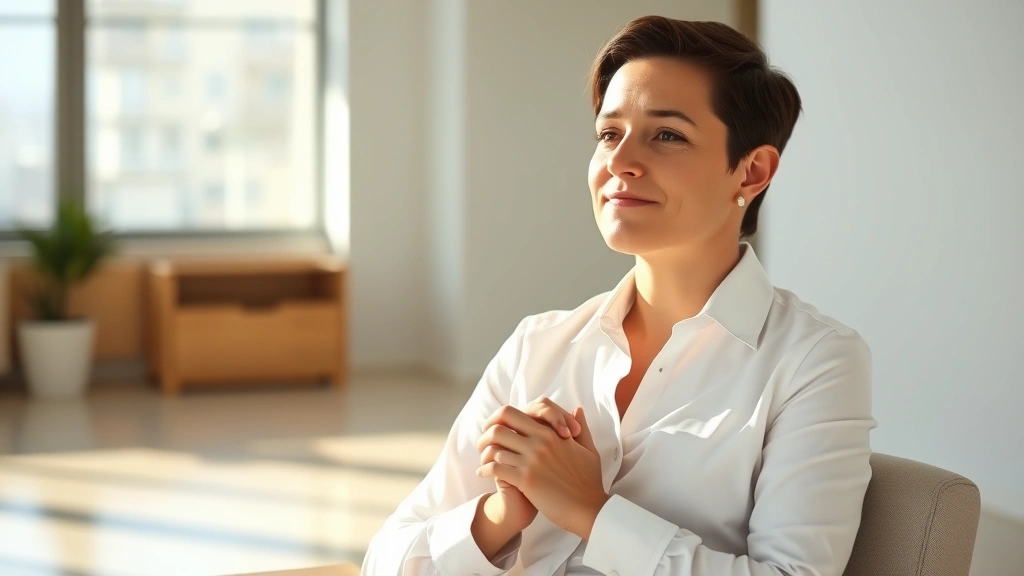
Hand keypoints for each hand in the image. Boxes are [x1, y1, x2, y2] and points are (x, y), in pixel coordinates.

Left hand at [477, 406, 608, 538]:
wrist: (589, 508)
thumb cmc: (589, 482)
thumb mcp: (588, 450)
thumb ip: (582, 428)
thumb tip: (577, 409)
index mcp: (551, 433)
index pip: (516, 414)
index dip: (499, 419)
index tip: (493, 428)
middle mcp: (540, 442)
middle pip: (500, 425)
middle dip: (486, 432)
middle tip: (482, 443)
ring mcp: (532, 460)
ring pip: (495, 446)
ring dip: (484, 453)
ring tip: (483, 461)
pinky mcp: (526, 479)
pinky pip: (496, 468)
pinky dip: (486, 470)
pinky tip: (484, 474)